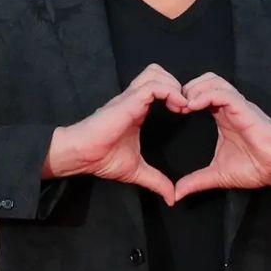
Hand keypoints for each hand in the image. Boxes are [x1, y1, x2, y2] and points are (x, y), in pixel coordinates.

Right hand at [48, 64, 187, 205]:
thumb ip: (156, 181)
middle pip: (158, 72)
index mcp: (136, 109)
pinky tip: (177, 107)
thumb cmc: (102, 159)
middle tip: (186, 106)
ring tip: (182, 105)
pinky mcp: (129, 100)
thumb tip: (171, 198)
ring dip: (174, 86)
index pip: (158, 86)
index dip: (175, 94)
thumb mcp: (137, 171)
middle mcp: (134, 99)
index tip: (186, 113)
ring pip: (156, 73)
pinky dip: (170, 92)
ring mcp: (130, 97)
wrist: (83, 156)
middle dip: (176, 84)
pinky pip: (154, 86)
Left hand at [170, 74, 270, 200]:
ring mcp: (238, 106)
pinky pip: (224, 93)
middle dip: (187, 88)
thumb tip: (177, 194)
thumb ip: (196, 181)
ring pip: (214, 81)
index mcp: (223, 116)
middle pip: (205, 80)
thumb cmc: (255, 168)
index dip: (185, 97)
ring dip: (195, 89)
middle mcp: (230, 107)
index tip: (174, 112)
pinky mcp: (246, 109)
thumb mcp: (218, 175)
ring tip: (184, 105)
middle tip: (176, 106)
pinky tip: (194, 106)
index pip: (201, 93)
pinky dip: (206, 95)